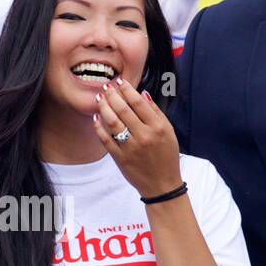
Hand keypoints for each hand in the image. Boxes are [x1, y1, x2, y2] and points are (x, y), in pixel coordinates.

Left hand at [93, 76, 183, 197]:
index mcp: (157, 127)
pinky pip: (105, 139)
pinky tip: (96, 117)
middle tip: (106, 86)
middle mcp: (144, 136)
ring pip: (112, 122)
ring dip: (103, 107)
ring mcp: (130, 147)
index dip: (127, 89)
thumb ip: (156, 113)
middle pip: (123, 109)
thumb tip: (143, 94)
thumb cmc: (166, 157)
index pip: (138, 102)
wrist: (161, 184)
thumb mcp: (169, 132)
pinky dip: (99, 126)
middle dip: (112, 95)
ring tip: (99, 98)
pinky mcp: (120, 158)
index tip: (120, 82)